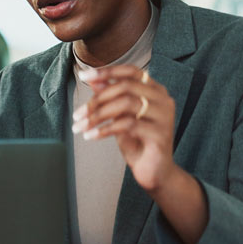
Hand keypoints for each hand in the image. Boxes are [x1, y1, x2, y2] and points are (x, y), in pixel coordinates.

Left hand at [72, 65, 178, 191]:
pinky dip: (105, 129)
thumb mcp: (119, 116)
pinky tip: (91, 136)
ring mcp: (164, 116)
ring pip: (126, 103)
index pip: (131, 71)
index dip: (107, 71)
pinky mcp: (161, 134)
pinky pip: (128, 124)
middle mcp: (163, 99)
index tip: (84, 76)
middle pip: (125, 87)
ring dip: (98, 115)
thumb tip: (93, 79)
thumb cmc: (136, 141)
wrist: (153, 172)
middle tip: (77, 114)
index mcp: (155, 90)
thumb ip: (110, 97)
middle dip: (97, 99)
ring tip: (81, 126)